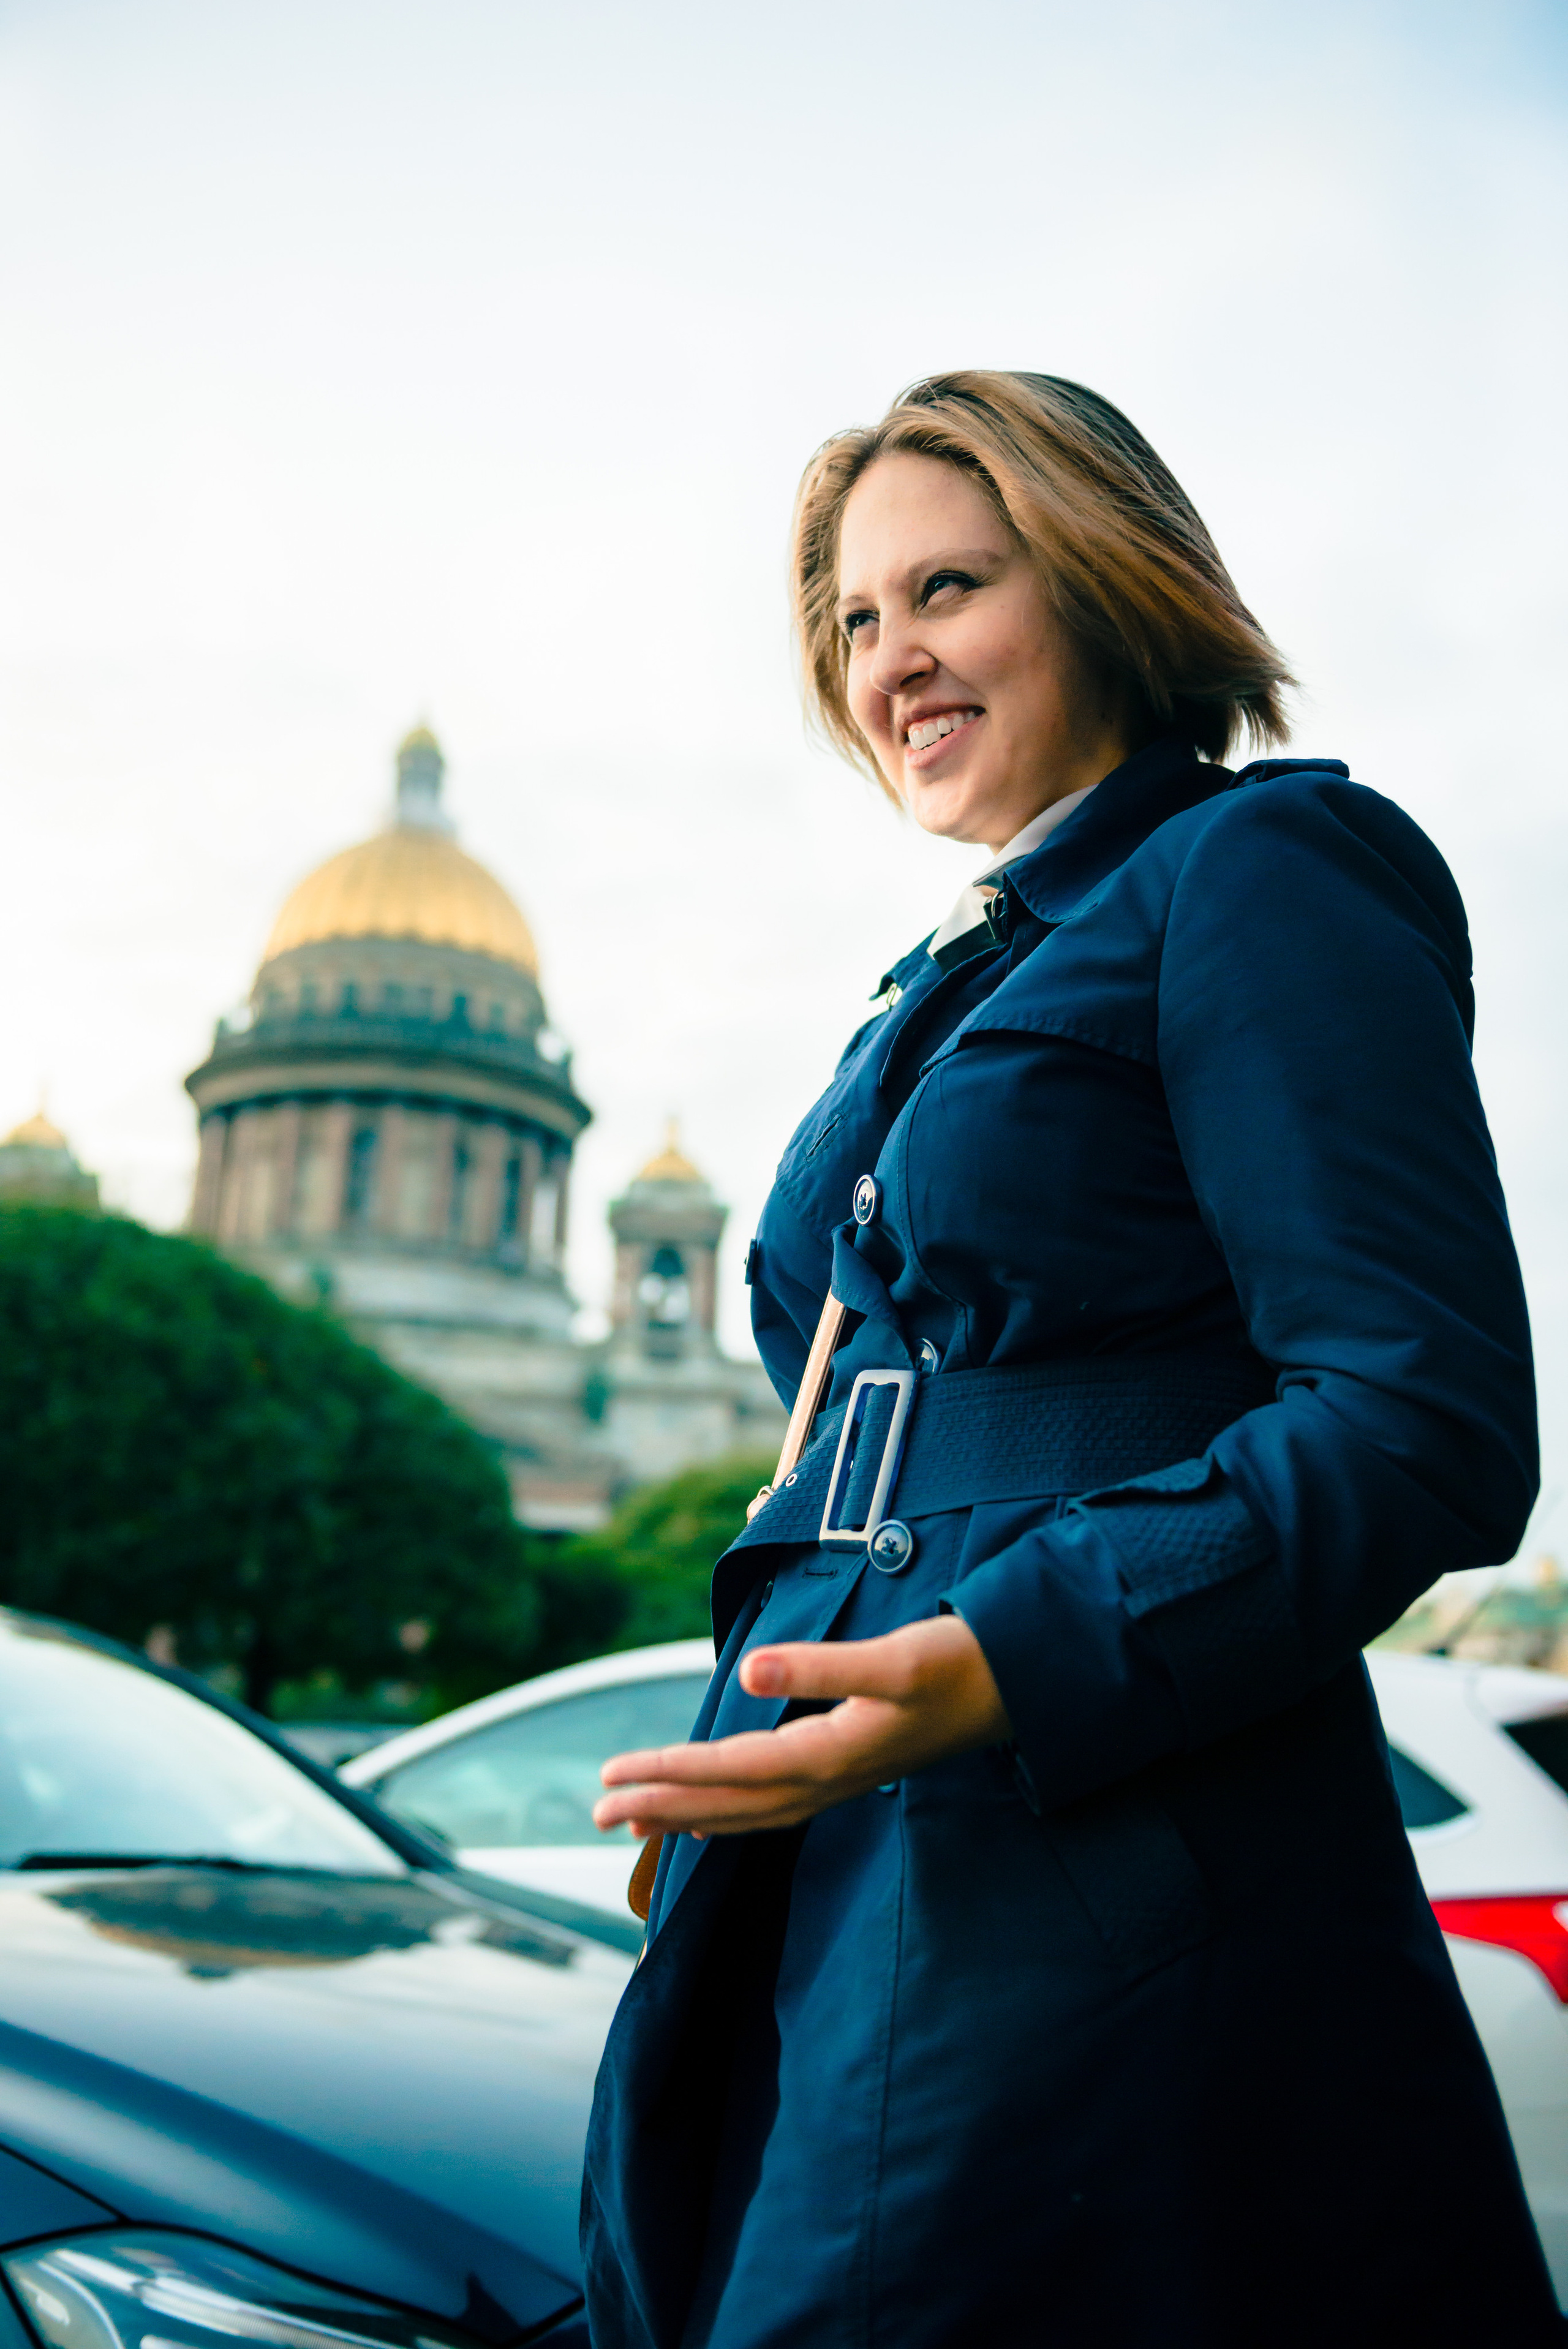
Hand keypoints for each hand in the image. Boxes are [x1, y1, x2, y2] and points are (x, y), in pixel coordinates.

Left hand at [592, 1613, 1010, 1839]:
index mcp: (830, 1755)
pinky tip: (709, 1816)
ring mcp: (840, 1783)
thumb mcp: (895, 1659)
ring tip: (633, 1817)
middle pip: (728, 1804)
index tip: (613, 1776)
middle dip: (661, 1805)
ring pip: (747, 1811)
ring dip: (688, 1813)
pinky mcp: (850, 1772)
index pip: (730, 1772)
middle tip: (597, 1809)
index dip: (668, 1774)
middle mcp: (828, 1781)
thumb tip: (748, 1674)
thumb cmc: (960, 1666)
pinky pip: (773, 1806)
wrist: (1022, 1687)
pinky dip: (731, 1812)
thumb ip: (821, 1668)